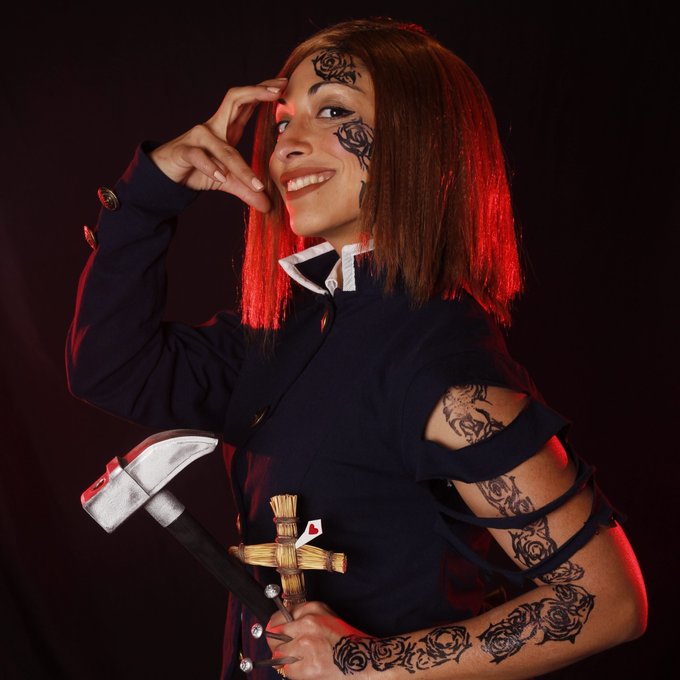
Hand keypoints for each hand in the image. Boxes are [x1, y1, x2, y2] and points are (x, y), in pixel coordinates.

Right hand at [149, 78, 287, 211]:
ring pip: (222, 147)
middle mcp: (213, 127)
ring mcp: (197, 137)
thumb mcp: (227, 181)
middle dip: (256, 92)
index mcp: (226, 128)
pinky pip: (199, 157)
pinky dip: (211, 167)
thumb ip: (247, 190)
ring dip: (240, 167)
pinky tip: (221, 177)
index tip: (283, 85)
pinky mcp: (183, 151)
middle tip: (278, 90)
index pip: (246, 103)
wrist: (165, 177)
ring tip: (257, 185)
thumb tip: (268, 206)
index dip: (263, 92)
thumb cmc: (196, 171)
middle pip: (234, 99)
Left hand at [267, 601, 368, 678]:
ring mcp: (307, 645)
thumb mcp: (326, 616)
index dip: (276, 628)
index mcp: (312, 609)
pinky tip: (306, 669)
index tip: (276, 634)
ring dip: (287, 659)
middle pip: (275, 636)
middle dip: (279, 644)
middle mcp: (308, 624)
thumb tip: (279, 625)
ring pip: (280, 654)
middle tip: (289, 650)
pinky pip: (288, 670)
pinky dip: (294, 672)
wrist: (363, 659)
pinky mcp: (308, 666)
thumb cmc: (346, 639)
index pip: (278, 617)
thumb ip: (303, 616)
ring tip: (302, 660)